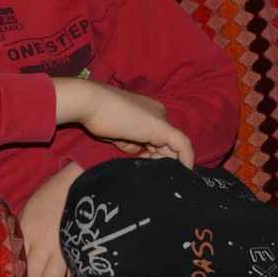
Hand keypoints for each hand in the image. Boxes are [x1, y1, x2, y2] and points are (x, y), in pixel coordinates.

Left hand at [20, 161, 80, 276]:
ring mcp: (63, 249)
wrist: (80, 182)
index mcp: (26, 233)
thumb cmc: (50, 196)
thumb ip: (21, 236)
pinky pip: (72, 275)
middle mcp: (43, 244)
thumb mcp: (27, 213)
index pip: (16, 267)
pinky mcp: (78, 250)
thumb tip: (14, 258)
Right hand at [52, 78, 195, 166]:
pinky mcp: (161, 127)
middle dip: (160, 160)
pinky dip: (186, 159)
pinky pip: (182, 145)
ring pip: (173, 146)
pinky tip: (186, 171)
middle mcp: (158, 113)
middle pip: (166, 143)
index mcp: (148, 112)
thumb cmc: (98, 117)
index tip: (144, 166)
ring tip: (156, 174)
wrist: (90, 103)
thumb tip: (138, 152)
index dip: (153, 155)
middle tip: (147, 172)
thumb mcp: (117, 134)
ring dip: (167, 163)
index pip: (157, 138)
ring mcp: (160, 119)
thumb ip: (130, 143)